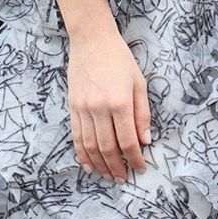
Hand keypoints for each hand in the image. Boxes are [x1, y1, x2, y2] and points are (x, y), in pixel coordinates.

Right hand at [68, 26, 152, 180]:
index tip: (140, 167)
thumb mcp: (139, 83)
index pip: (128, 140)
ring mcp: (83, 108)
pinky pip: (76, 136)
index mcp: (119, 102)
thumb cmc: (120, 60)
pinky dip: (81, 153)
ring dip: (99, 164)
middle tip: (123, 178)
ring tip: (108, 176)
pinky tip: (88, 164)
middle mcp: (99, 108)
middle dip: (116, 166)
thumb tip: (146, 140)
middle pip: (107, 147)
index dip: (134, 158)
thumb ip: (142, 113)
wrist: (91, 40)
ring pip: (90, 145)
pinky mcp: (72, 107)